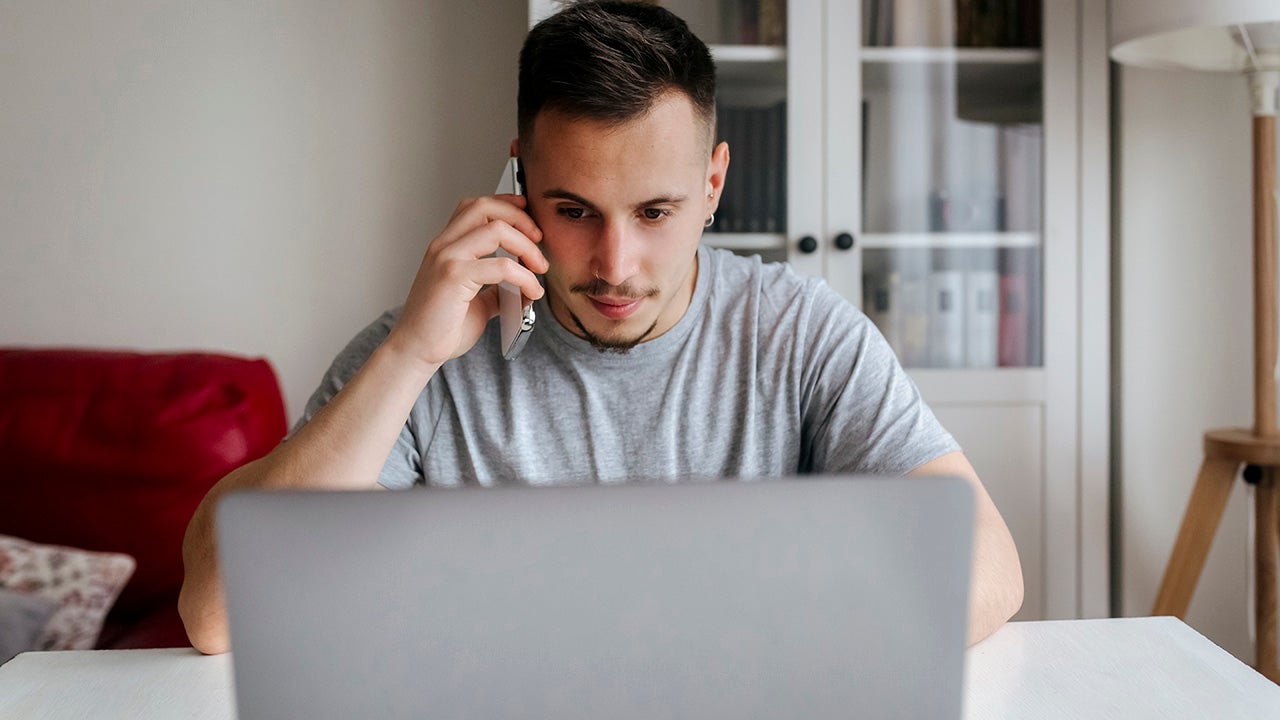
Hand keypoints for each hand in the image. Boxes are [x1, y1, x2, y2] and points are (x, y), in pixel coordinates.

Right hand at [387, 194, 548, 367]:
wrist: (415, 351)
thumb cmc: (439, 328)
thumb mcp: (476, 302)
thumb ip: (496, 290)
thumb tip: (522, 289)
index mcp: (446, 246)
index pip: (475, 207)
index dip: (506, 204)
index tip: (529, 217)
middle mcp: (444, 246)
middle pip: (485, 207)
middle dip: (520, 218)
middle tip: (539, 239)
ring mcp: (447, 258)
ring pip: (496, 229)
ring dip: (527, 245)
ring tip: (539, 267)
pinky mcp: (454, 277)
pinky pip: (501, 266)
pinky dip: (524, 277)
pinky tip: (531, 292)